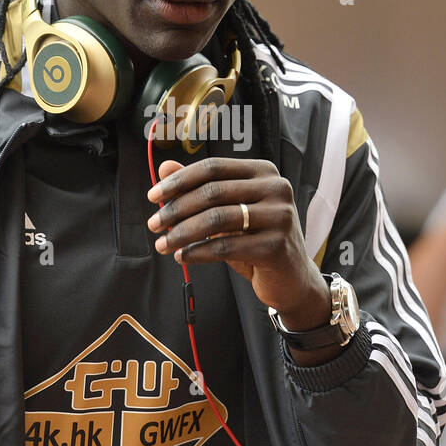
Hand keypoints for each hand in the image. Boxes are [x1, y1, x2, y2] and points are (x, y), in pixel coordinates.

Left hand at [145, 157, 331, 331]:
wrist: (292, 279)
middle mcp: (276, 188)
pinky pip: (225, 247)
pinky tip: (182, 256)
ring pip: (216, 219)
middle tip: (154, 224)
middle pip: (212, 192)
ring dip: (182, 233)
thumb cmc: (256, 240)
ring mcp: (279, 217)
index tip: (152, 195)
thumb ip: (199, 188)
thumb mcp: (228, 211)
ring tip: (163, 243)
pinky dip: (197, 252)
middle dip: (176, 209)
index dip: (179, 180)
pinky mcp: (276, 246)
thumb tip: (164, 167)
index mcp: (263, 172)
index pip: (213, 168)